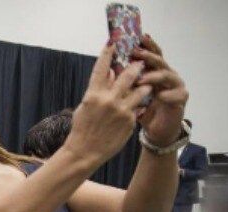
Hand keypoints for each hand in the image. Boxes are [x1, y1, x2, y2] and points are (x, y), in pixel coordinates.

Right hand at [65, 43, 152, 165]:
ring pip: (141, 90)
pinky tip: (136, 108)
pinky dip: (138, 105)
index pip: (101, 68)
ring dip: (144, 86)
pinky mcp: (130, 121)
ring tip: (145, 86)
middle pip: (128, 75)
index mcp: (93, 95)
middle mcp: (109, 100)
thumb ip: (98, 89)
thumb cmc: (82, 129)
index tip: (113, 43)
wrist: (85, 152)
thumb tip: (108, 73)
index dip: (107, 54)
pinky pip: (138, 107)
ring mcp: (122, 110)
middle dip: (136, 67)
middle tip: (141, 62)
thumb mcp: (85, 106)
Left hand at [133, 35, 187, 145]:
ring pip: (167, 75)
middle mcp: (165, 75)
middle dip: (148, 55)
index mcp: (153, 71)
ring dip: (154, 75)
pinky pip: (177, 94)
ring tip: (142, 79)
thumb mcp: (130, 96)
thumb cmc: (143, 111)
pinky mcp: (180, 99)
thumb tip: (108, 71)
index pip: (149, 55)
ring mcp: (175, 85)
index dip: (145, 45)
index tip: (136, 37)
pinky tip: (160, 95)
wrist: (157, 131)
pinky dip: (167, 94)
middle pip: (158, 61)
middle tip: (136, 52)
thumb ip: (124, 83)